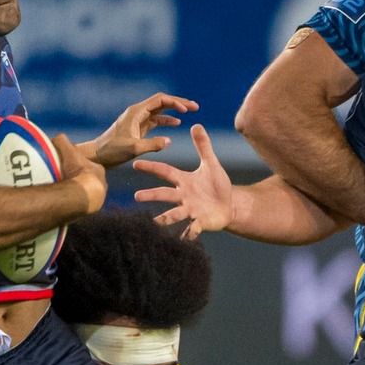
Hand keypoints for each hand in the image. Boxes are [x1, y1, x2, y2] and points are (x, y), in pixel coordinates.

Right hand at [52, 133, 107, 214]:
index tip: (70, 167)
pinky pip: (84, 204)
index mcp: (99, 170)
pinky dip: (77, 202)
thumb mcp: (68, 151)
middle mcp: (102, 184)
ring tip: (67, 193)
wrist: (82, 195)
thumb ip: (62, 141)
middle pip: (90, 180)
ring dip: (79, 193)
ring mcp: (99, 198)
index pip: (90, 166)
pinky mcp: (93, 209)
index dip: (79, 165)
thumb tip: (56, 138)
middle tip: (67, 181)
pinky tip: (68, 202)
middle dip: (80, 180)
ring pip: (88, 193)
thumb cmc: (76, 172)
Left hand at [84, 93, 197, 167]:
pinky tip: (176, 124)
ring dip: (174, 110)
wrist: (97, 156)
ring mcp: (137, 120)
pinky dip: (166, 121)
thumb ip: (152, 145)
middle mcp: (137, 113)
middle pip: (161, 102)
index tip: (187, 110)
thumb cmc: (111, 151)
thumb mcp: (133, 149)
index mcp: (136, 112)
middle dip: (178, 103)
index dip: (175, 102)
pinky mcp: (137, 129)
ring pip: (160, 110)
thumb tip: (169, 141)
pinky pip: (155, 120)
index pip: (159, 100)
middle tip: (195, 106)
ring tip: (189, 111)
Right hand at [132, 124, 232, 239]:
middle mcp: (183, 196)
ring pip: (175, 214)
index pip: (165, 172)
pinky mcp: (200, 222)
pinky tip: (182, 240)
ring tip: (155, 223)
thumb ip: (203, 146)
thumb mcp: (211, 164)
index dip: (151, 168)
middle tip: (137, 197)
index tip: (136, 164)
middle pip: (165, 194)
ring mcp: (190, 210)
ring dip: (165, 218)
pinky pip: (192, 229)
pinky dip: (188, 234)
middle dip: (152, 195)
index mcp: (184, 181)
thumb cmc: (217, 185)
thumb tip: (197, 125)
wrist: (229, 205)